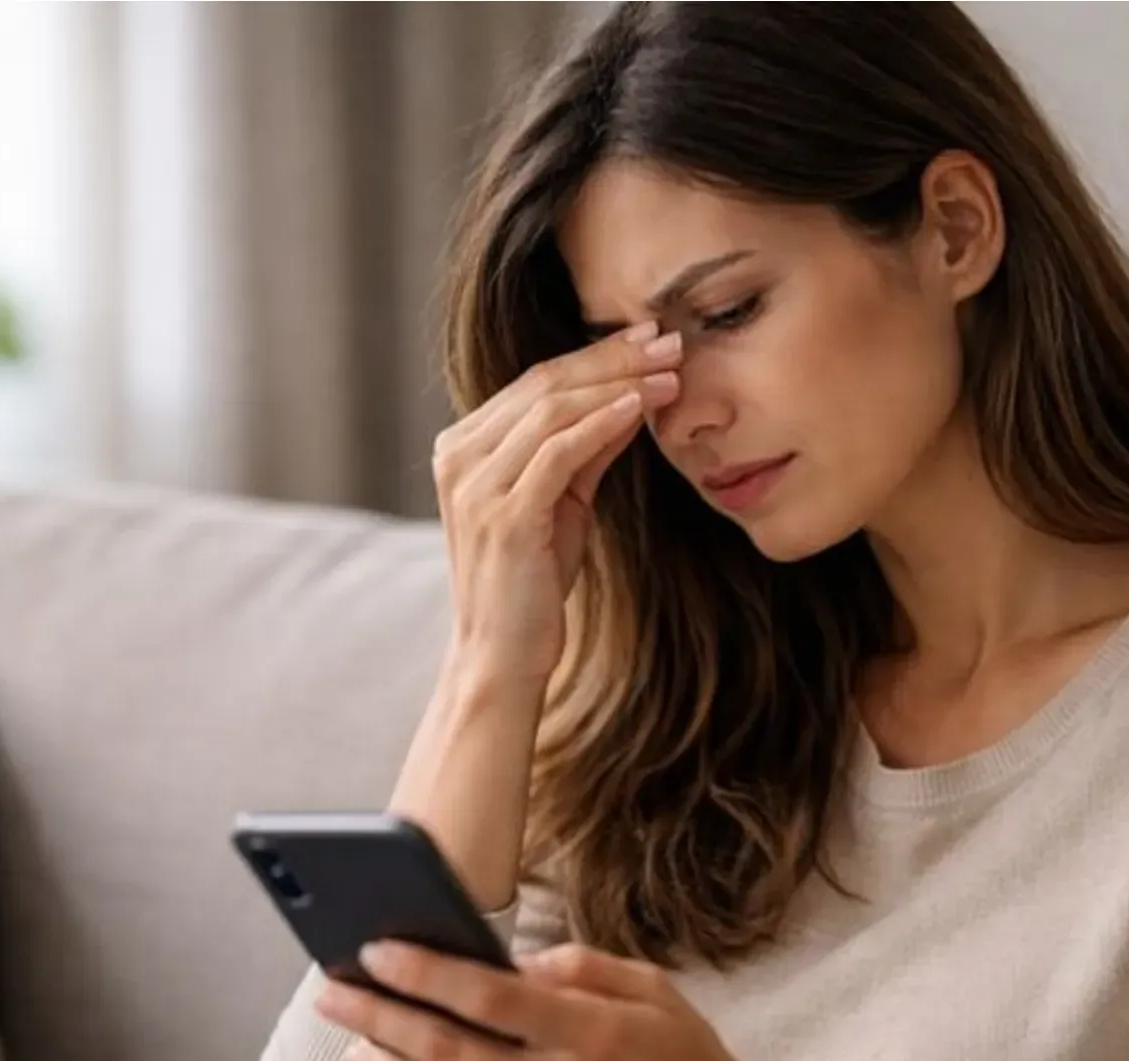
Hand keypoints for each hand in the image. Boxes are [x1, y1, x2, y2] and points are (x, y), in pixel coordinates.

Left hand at [315, 942, 900, 1060]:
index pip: (489, 997)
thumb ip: (581, 968)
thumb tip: (514, 963)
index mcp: (593, 1032)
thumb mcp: (653, 989)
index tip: (377, 949)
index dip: (425, 972)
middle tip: (330, 989)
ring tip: (349, 1038)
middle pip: (449, 1048)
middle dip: (379, 1016)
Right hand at [432, 323, 682, 682]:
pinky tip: (639, 408)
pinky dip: (600, 424)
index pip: (536, 382)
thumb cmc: (532, 583)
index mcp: (464, 447)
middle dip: (612, 358)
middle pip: (544, 384)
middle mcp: (459, 457)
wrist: (503, 655)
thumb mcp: (563, 503)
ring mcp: (475, 485)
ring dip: (617, 385)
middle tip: (669, 340)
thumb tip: (633, 397)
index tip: (650, 338)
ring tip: (668, 373)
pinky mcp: (504, 514)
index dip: (596, 355)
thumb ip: (588, 450)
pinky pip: (556, 452)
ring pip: (550, 409)